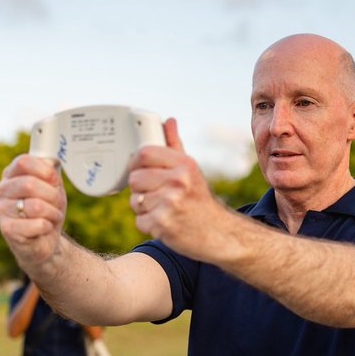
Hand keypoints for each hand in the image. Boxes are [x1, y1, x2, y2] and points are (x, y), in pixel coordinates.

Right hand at [0, 154, 67, 270]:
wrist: (44, 239)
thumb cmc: (47, 210)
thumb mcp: (52, 186)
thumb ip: (50, 171)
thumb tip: (51, 161)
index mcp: (10, 175)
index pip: (23, 162)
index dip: (45, 171)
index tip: (54, 181)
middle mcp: (1, 190)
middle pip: (30, 184)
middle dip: (52, 195)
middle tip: (57, 203)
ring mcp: (1, 210)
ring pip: (36, 206)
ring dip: (53, 212)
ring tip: (52, 217)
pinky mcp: (7, 229)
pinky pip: (38, 224)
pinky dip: (48, 226)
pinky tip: (45, 228)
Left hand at [126, 118, 234, 258]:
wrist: (219, 234)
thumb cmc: (200, 200)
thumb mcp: (191, 170)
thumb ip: (175, 146)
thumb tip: (168, 121)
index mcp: (185, 165)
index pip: (145, 153)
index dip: (135, 162)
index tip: (139, 170)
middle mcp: (178, 181)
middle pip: (135, 178)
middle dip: (139, 189)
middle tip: (154, 195)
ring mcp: (170, 203)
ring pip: (135, 201)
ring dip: (143, 208)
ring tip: (162, 210)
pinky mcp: (163, 224)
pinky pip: (139, 221)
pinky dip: (147, 225)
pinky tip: (163, 224)